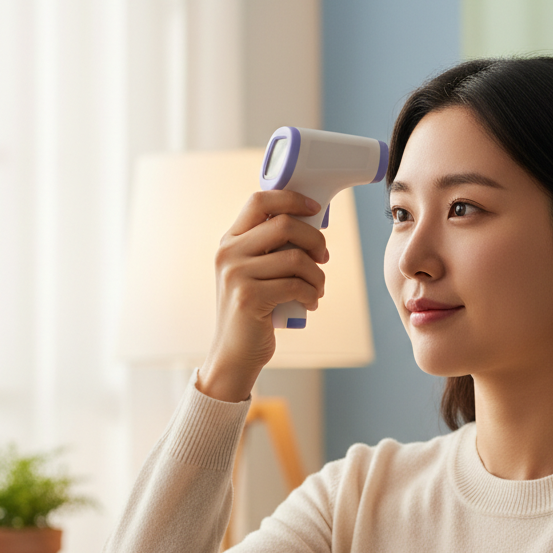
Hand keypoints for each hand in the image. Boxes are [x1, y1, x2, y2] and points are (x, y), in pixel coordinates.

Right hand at [197, 189, 328, 401]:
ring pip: (296, 258)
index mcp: (230, 240)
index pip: (259, 200)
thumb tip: (312, 223)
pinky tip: (311, 303)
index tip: (315, 209)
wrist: (234, 354)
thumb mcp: (255, 273)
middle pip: (285, 224)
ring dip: (318, 274)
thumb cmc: (254, 312)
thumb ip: (271, 249)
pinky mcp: (249, 297)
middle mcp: (228, 253)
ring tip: (318, 289)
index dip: (292, 199)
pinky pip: (296, 284)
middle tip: (323, 258)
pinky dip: (312, 293)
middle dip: (315, 240)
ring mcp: (236, 274)